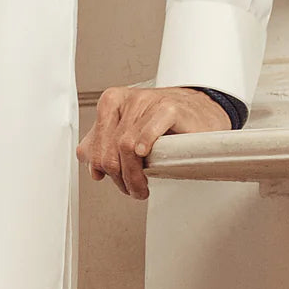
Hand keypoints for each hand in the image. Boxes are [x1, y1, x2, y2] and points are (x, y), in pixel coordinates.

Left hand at [76, 85, 231, 199]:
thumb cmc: (162, 125)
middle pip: (110, 147)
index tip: (113, 180)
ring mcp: (148, 101)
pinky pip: (151, 127)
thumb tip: (91, 165)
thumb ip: (104, 145)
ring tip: (142, 186)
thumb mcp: (127, 132)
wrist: (197, 113)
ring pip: (127, 144)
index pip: (95, 143)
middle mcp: (127, 100)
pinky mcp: (169, 108)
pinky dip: (145, 144)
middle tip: (131, 189)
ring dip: (134, 174)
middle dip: (119, 176)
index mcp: (110, 103)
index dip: (102, 168)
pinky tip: (146, 157)